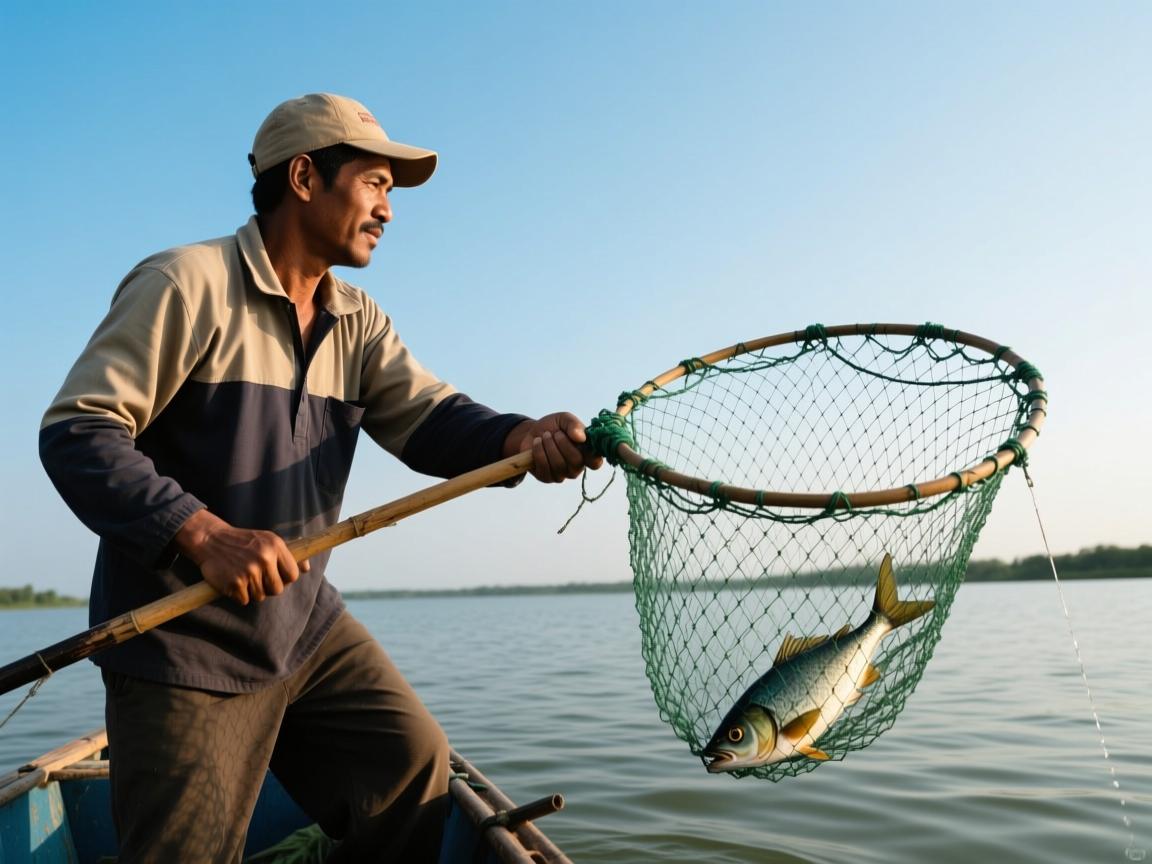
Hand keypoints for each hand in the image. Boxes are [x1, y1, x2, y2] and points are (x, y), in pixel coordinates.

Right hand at [173, 509, 309, 604]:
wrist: (210, 540)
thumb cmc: (242, 542)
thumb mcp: (268, 540)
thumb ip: (288, 554)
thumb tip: (306, 568)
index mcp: (275, 546)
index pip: (293, 574)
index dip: (286, 579)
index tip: (277, 577)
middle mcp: (265, 558)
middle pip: (278, 589)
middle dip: (268, 588)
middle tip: (256, 578)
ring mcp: (250, 571)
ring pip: (260, 596)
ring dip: (252, 591)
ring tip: (242, 576)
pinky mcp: (235, 583)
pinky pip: (244, 600)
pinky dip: (238, 595)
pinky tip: (232, 581)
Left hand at [503, 412, 604, 482]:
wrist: (531, 432)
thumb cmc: (553, 427)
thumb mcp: (564, 419)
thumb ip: (574, 425)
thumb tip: (581, 438)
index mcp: (585, 453)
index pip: (595, 463)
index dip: (593, 456)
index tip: (583, 442)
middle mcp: (576, 467)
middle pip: (576, 462)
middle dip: (563, 444)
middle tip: (556, 433)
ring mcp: (561, 475)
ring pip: (559, 465)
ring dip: (549, 446)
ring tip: (545, 436)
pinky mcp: (546, 477)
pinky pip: (544, 468)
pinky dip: (539, 451)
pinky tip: (537, 443)